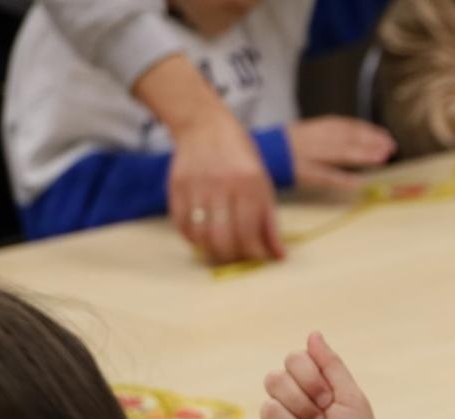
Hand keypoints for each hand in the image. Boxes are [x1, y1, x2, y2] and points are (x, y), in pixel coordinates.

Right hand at [169, 107, 284, 264]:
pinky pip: (181, 224)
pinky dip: (192, 238)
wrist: (205, 125)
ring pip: (201, 236)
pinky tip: (203, 236)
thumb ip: (270, 221)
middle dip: (232, 256)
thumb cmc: (240, 158)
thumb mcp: (263, 184)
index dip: (254, 253)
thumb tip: (278, 256)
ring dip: (211, 250)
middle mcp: (221, 184)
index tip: (258, 256)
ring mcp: (196, 185)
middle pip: (223, 239)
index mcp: (248, 183)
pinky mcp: (176, 186)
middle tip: (238, 256)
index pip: (249, 232)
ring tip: (221, 248)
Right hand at [255, 332, 387, 418]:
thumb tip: (313, 333)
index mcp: (312, 388)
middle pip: (274, 379)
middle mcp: (290, 402)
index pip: (293, 360)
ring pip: (268, 408)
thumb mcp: (350, 398)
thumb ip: (331, 365)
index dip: (309, 378)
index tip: (329, 400)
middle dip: (303, 403)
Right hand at [286, 117, 395, 190]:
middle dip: (370, 141)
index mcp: (313, 127)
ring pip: (338, 153)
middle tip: (391, 148)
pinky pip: (323, 175)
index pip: (345, 125)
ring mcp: (306, 154)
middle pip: (345, 137)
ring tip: (381, 159)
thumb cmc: (280, 148)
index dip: (367, 130)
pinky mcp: (300, 172)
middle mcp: (312, 138)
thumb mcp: (304, 135)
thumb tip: (355, 140)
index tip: (386, 136)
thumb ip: (326, 137)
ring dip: (361, 155)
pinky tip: (358, 183)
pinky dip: (341, 179)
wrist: (253, 154)